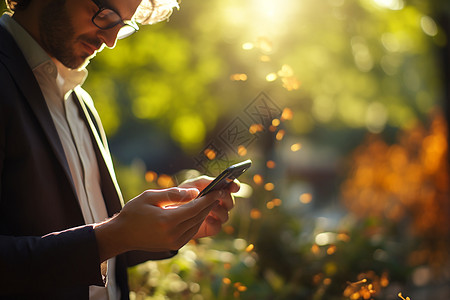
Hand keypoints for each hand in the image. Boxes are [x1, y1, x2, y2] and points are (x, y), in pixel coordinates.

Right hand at [94, 187, 218, 260]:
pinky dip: (197, 220)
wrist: (122, 235)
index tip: (218, 190)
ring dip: (205, 212)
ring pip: (197, 224)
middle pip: (199, 216)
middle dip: (210, 204)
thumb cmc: (134, 212)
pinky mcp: (175, 245)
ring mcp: (175, 242)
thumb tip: (194, 192)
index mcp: (167, 220)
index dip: (209, 199)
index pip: (195, 208)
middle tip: (219, 192)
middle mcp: (173, 233)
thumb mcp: (150, 196)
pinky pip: (192, 231)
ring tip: (211, 200)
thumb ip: (173, 194)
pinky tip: (199, 211)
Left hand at [179, 176, 238, 238]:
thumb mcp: (189, 184)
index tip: (234, 186)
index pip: (231, 186)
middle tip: (219, 195)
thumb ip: (201, 182)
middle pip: (231, 202)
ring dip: (219, 210)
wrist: (169, 213)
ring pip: (226, 215)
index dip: (235, 185)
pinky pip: (217, 227)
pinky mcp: (209, 228)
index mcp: (215, 189)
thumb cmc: (180, 196)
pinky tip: (205, 219)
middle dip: (226, 198)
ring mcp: (215, 216)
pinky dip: (213, 223)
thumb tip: (211, 187)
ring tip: (209, 207)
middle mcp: (218, 202)